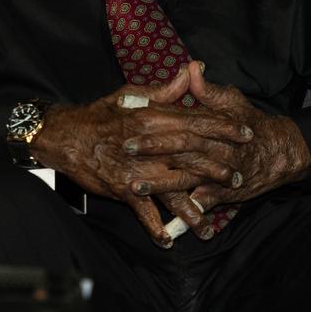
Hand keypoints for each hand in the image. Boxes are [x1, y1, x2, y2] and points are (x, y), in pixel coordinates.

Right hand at [30, 66, 252, 246]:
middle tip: (238, 177)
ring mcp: (136, 169)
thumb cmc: (99, 114)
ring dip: (192, 205)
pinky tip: (168, 240)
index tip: (245, 133)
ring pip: (172, 189)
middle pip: (191, 156)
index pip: (196, 122)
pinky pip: (142, 211)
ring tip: (210, 221)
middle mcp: (149, 145)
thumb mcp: (131, 94)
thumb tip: (192, 71)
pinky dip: (155, 226)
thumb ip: (164, 89)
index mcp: (152, 118)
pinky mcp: (121, 188)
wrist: (65, 135)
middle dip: (217, 168)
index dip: (223, 128)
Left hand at [122, 62, 310, 221]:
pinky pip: (204, 204)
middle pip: (182, 149)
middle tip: (126, 150)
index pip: (182, 122)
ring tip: (135, 188)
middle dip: (153, 151)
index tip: (132, 122)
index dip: (157, 123)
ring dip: (161, 186)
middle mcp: (216, 148)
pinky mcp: (226, 194)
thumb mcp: (231, 100)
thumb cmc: (251, 121)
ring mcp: (220, 173)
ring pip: (188, 179)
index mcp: (213, 125)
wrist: (282, 151)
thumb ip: (207, 89)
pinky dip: (187, 212)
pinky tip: (167, 220)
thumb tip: (191, 67)